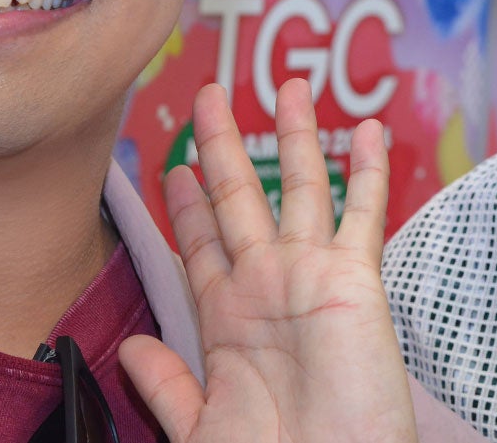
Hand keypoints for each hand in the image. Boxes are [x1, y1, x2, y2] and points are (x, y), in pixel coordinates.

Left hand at [120, 79, 415, 442]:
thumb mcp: (199, 429)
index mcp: (227, 321)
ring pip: (300, 190)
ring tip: (290, 87)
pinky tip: (367, 133)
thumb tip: (129, 348)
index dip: (187, 205)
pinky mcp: (353, 281)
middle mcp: (267, 288)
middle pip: (241, 197)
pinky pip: (360, 216)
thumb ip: (166, 386)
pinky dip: (366, 173)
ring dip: (295, 138)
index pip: (202, 244)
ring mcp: (312, 279)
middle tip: (211, 96)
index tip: (175, 168)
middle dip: (225, 145)